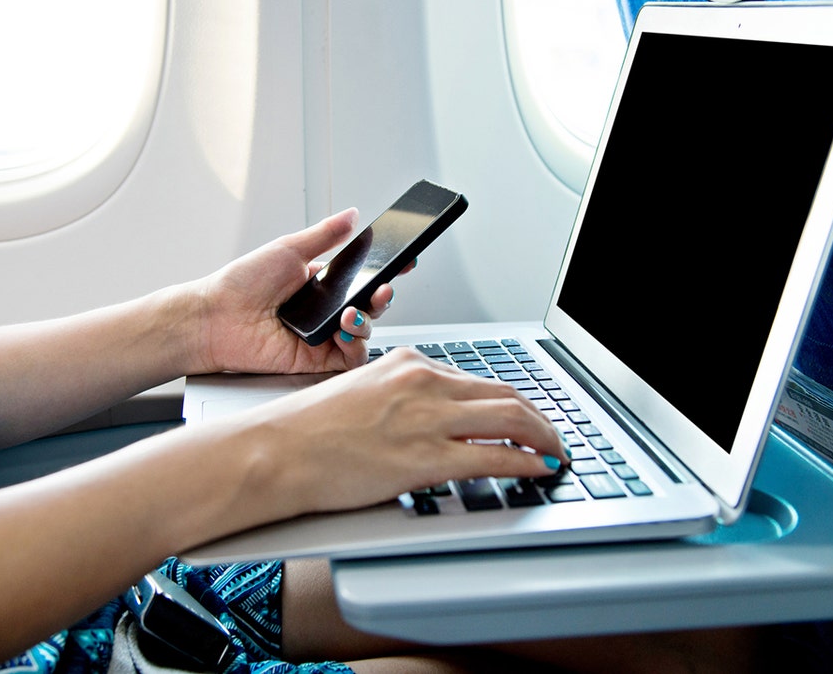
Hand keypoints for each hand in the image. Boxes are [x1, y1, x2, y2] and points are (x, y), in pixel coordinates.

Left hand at [192, 208, 399, 374]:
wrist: (216, 317)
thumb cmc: (242, 283)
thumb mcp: (288, 249)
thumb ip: (325, 234)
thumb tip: (352, 214)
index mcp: (322, 284)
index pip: (364, 278)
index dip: (387, 272)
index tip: (405, 263)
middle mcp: (325, 311)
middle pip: (370, 306)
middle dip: (384, 297)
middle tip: (384, 288)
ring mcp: (323, 336)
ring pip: (365, 332)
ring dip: (367, 321)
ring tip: (351, 314)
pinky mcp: (317, 360)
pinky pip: (350, 358)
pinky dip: (356, 346)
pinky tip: (344, 333)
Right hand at [232, 348, 570, 515]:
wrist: (277, 451)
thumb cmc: (307, 431)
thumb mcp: (361, 393)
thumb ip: (401, 398)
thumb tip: (431, 420)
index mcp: (407, 363)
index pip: (476, 379)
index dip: (510, 401)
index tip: (522, 416)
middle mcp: (423, 382)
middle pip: (505, 393)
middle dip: (538, 417)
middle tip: (551, 435)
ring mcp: (427, 418)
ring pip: (510, 418)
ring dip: (543, 437)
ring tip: (554, 452)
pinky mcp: (426, 457)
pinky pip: (495, 456)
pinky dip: (527, 462)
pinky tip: (538, 469)